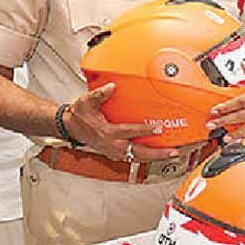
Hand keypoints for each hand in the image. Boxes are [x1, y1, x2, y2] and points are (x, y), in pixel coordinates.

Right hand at [65, 84, 180, 161]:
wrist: (71, 128)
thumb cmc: (80, 115)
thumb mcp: (86, 102)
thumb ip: (99, 94)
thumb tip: (111, 87)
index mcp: (106, 132)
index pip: (129, 131)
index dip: (144, 130)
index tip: (159, 128)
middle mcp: (112, 145)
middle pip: (138, 152)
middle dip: (157, 154)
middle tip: (173, 152)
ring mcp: (115, 152)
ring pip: (138, 158)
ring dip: (156, 157)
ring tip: (172, 154)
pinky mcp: (116, 154)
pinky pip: (135, 158)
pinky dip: (148, 157)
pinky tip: (159, 154)